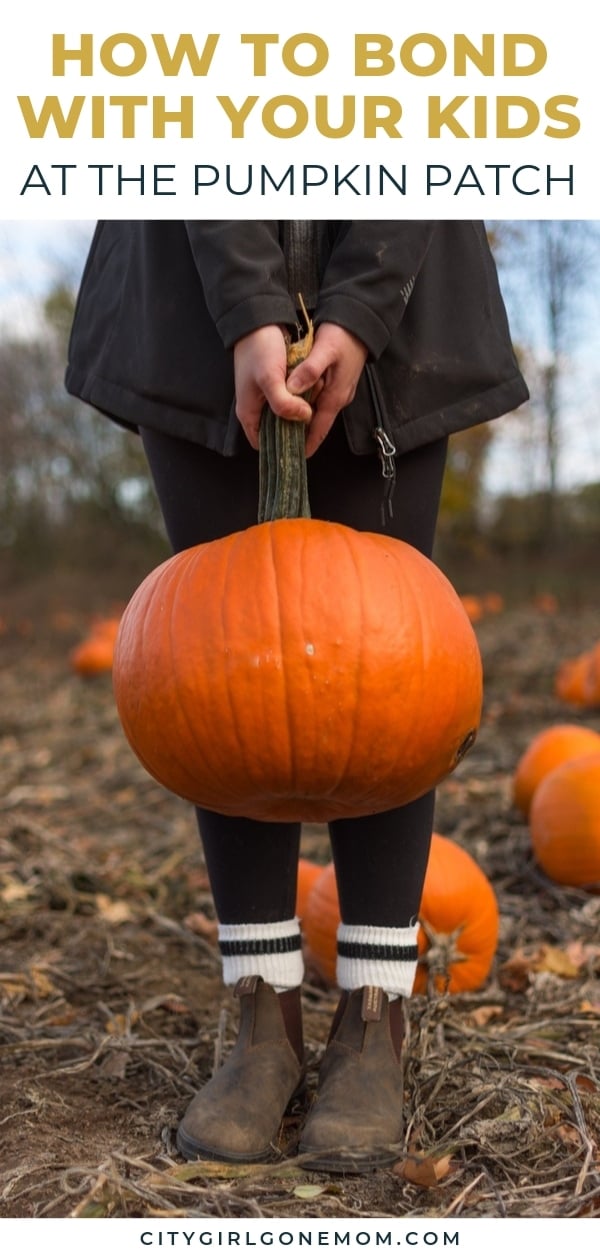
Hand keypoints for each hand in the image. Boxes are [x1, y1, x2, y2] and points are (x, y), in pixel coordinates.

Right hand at [233, 325, 312, 449]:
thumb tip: (304, 417)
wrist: (260, 318)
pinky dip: (303, 396)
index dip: (280, 448)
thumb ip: (284, 404)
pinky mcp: (277, 384)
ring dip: (302, 410)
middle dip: (296, 426)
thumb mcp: (270, 379)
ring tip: (314, 399)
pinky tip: (313, 388)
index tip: (300, 443)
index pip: (263, 445)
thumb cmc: (259, 350)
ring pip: (288, 414)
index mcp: (249, 413)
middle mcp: (257, 408)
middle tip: (311, 416)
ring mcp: (267, 396)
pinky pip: (292, 398)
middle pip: (279, 431)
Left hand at [286, 323, 368, 456]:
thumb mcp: (324, 350)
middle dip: (300, 435)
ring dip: (301, 420)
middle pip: (316, 424)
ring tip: (280, 425)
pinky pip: (318, 399)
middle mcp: (338, 398)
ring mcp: (338, 390)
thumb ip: (309, 371)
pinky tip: (291, 402)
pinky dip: (305, 405)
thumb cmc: (343, 335)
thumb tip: (292, 389)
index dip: (306, 445)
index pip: (319, 430)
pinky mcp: (336, 381)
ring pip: (316, 412)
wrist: (360, 320)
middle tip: (279, 442)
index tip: (293, 458)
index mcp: (335, 397)